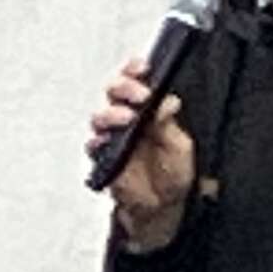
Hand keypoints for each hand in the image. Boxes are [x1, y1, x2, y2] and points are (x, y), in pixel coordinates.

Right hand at [87, 57, 194, 217]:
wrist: (163, 205)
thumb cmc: (173, 170)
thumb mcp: (180, 146)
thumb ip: (169, 124)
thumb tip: (165, 102)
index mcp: (148, 107)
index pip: (137, 79)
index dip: (135, 69)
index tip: (143, 67)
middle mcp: (128, 116)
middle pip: (114, 90)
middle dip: (124, 87)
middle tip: (140, 95)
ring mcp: (113, 135)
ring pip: (100, 114)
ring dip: (111, 113)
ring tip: (127, 119)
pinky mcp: (102, 156)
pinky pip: (92, 144)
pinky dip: (98, 140)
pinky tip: (107, 141)